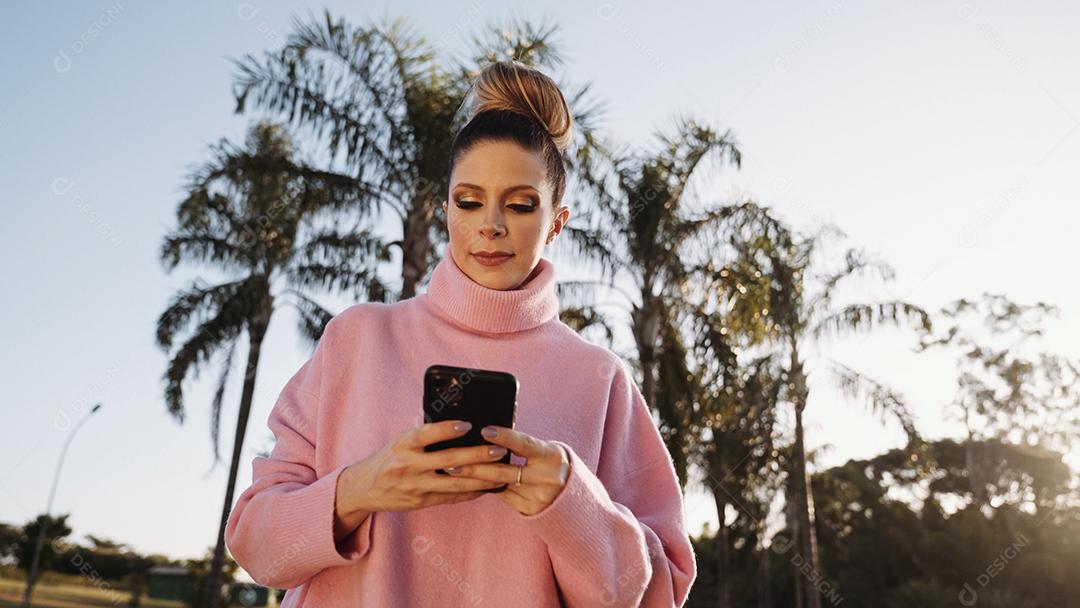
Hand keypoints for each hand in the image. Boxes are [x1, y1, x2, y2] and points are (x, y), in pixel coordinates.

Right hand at [334, 420, 509, 537]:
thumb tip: (461, 428)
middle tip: (499, 450)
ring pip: (454, 483)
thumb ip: (425, 437)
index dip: (447, 429)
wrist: (364, 487)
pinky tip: (487, 487)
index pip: (427, 434)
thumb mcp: (400, 441)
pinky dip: (471, 492)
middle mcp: (408, 464)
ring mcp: (415, 486)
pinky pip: (451, 497)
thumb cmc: (389, 458)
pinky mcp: (421, 502)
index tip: (468, 424)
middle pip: (448, 459)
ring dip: (481, 478)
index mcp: (403, 444)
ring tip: (501, 472)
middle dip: (477, 455)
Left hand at [446, 425, 570, 515]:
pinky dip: (485, 487)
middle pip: (505, 471)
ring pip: (499, 485)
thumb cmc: (549, 461)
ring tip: (453, 470)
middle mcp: (546, 478)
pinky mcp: (528, 508)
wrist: (570, 493)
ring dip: (475, 478)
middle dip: (476, 466)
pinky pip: (502, 495)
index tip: (484, 431)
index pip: (524, 445)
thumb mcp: (543, 450)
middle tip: (453, 460)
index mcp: (551, 456)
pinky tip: (468, 482)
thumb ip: (521, 444)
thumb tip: (488, 434)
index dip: (504, 437)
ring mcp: (537, 496)